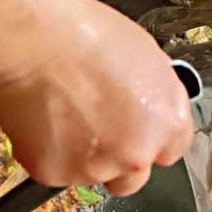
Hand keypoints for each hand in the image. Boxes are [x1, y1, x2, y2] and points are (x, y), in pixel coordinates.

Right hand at [0, 0, 193, 196]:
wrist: (40, 42)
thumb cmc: (92, 36)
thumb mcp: (149, 59)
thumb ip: (155, 99)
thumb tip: (148, 109)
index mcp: (167, 122)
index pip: (171, 150)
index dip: (152, 138)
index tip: (138, 128)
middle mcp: (136, 153)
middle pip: (134, 174)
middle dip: (120, 156)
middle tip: (99, 126)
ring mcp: (94, 169)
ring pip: (92, 174)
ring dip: (83, 155)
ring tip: (66, 112)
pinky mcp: (53, 174)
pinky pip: (55, 170)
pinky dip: (50, 152)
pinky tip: (45, 118)